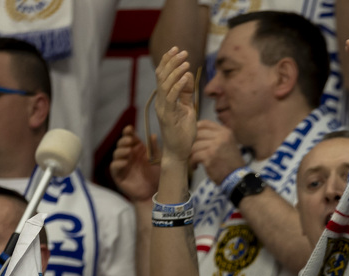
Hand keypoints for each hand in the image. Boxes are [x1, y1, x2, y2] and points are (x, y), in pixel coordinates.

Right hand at [110, 125, 159, 202]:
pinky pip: (114, 167)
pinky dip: (118, 164)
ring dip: (121, 151)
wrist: (153, 194)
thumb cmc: (156, 177)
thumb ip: (154, 149)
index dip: (128, 132)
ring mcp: (122, 165)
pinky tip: (124, 163)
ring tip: (129, 151)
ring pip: (116, 154)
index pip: (129, 137)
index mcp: (137, 149)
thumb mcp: (158, 161)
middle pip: (121, 144)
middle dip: (124, 140)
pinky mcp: (118, 175)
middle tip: (130, 140)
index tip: (130, 128)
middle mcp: (128, 155)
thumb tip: (152, 135)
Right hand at [153, 47, 198, 163]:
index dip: (168, 61)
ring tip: (185, 62)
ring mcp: (162, 109)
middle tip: (182, 51)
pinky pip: (171, 98)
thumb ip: (187, 93)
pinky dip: (178, 86)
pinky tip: (185, 77)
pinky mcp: (167, 117)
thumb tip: (187, 75)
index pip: (163, 75)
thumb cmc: (183, 132)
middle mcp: (161, 101)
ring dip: (175, 71)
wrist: (179, 153)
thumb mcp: (187, 108)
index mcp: (164, 99)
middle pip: (161, 76)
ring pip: (165, 84)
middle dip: (171, 61)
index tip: (177, 49)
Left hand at [191, 120, 246, 184]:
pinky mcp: (210, 156)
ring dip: (191, 154)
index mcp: (225, 132)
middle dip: (191, 143)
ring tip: (194, 161)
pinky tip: (195, 166)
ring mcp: (215, 146)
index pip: (205, 123)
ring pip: (194, 145)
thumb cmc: (230, 163)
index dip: (195, 129)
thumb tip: (196, 133)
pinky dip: (192, 162)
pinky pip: (194, 156)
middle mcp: (221, 137)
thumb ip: (216, 137)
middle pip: (197, 134)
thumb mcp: (227, 144)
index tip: (192, 137)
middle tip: (192, 152)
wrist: (237, 178)